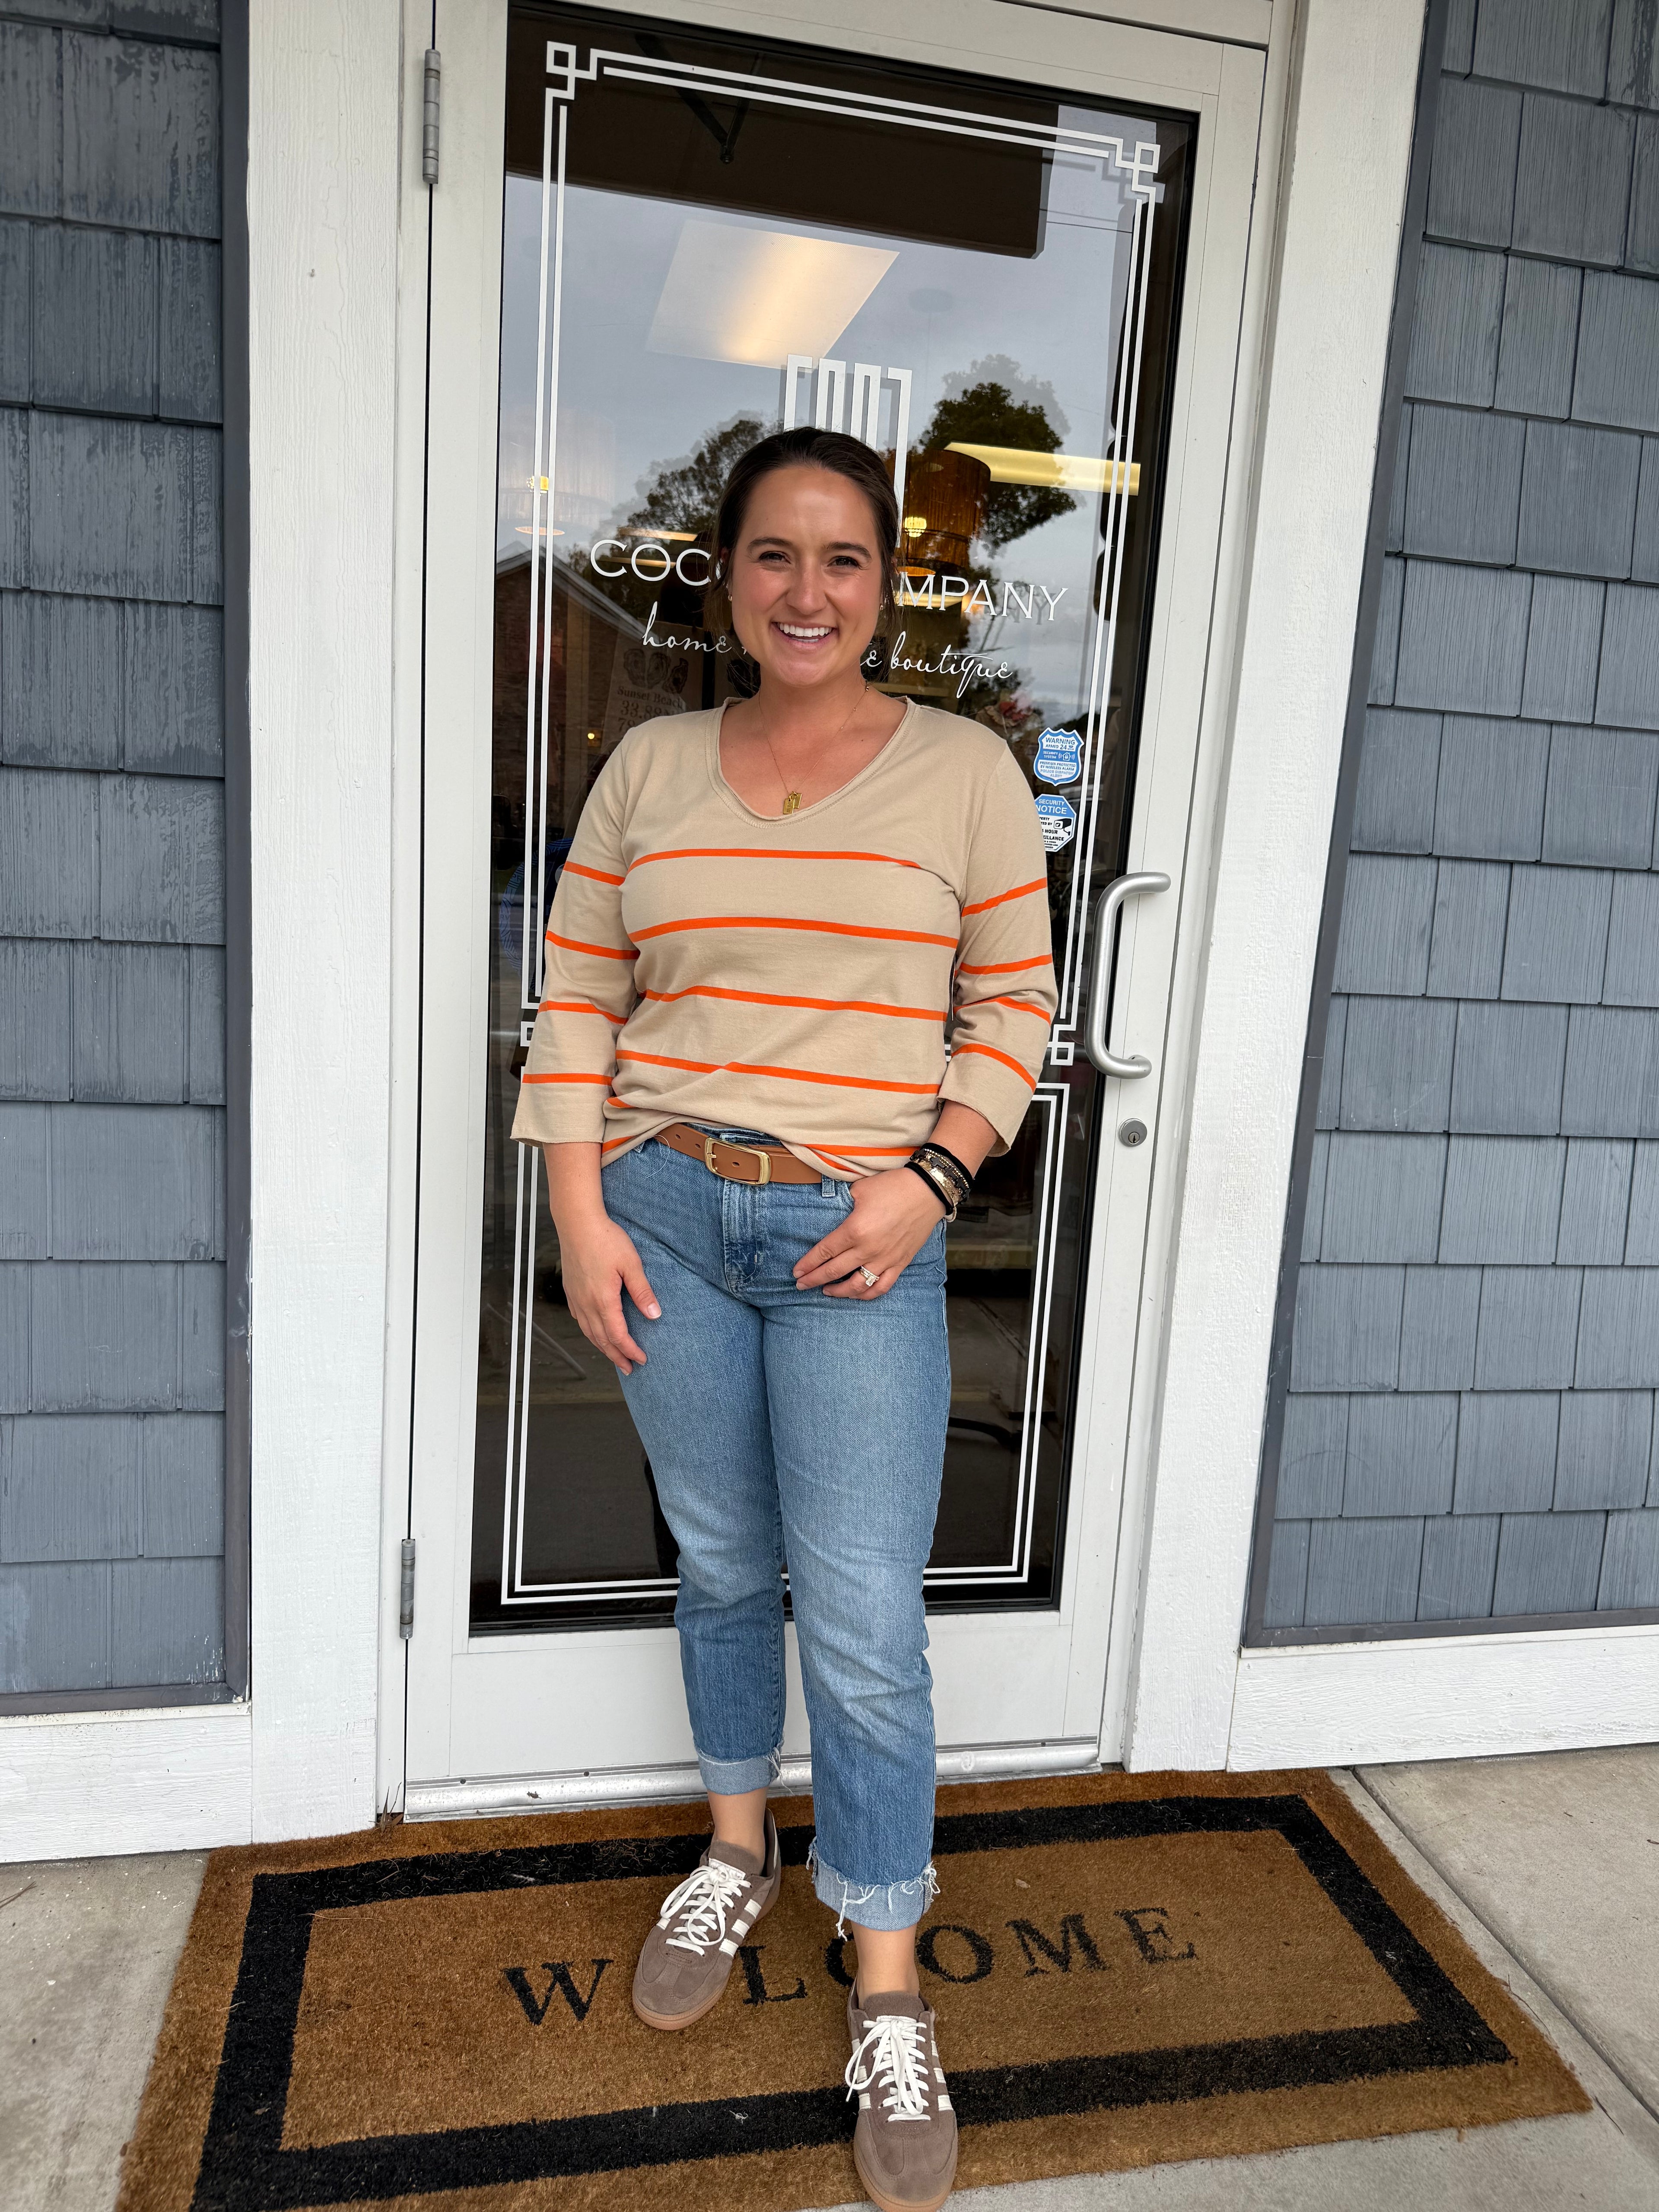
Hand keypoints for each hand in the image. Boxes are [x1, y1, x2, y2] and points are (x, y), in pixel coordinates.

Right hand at [555, 1208, 660, 1373]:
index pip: (617, 1335)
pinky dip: (589, 1332)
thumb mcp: (631, 1263)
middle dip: (616, 1356)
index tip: (642, 1359)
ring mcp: (576, 1298)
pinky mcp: (571, 1290)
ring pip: (588, 1332)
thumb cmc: (605, 1239)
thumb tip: (654, 1315)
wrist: (577, 1222)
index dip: (630, 1350)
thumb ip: (642, 1291)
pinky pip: (579, 1319)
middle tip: (629, 1369)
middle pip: (601, 1339)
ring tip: (614, 1356)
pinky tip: (595, 1331)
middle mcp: (586, 1303)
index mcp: (603, 1300)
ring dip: (602, 1347)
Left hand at [793, 1168, 945, 1299]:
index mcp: (854, 1230)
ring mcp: (885, 1259)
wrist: (928, 1191)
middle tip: (800, 1285)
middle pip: (834, 1271)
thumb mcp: (860, 1189)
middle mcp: (868, 1249)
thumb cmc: (893, 1186)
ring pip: (857, 1286)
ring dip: (838, 1292)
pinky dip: (866, 1294)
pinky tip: (856, 1294)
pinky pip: (881, 1287)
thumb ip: (842, 1205)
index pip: (824, 1252)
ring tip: (826, 1291)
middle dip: (814, 1280)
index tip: (796, 1272)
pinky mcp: (900, 1263)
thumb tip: (830, 1212)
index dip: (808, 1264)